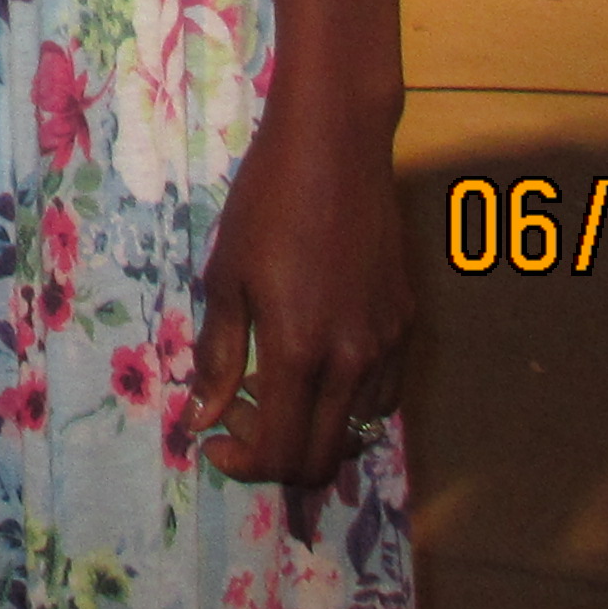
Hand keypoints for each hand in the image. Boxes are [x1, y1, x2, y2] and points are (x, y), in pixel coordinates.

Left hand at [184, 99, 408, 501]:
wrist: (336, 144)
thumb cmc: (267, 201)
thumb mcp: (225, 276)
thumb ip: (218, 355)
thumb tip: (201, 418)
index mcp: (300, 350)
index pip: (279, 452)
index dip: (242, 464)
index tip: (213, 441)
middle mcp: (353, 360)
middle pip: (321, 457)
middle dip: (273, 457)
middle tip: (237, 417)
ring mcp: (388, 343)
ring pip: (356, 430)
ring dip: (311, 429)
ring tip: (271, 386)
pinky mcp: (406, 322)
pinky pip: (382, 394)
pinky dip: (346, 403)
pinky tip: (315, 364)